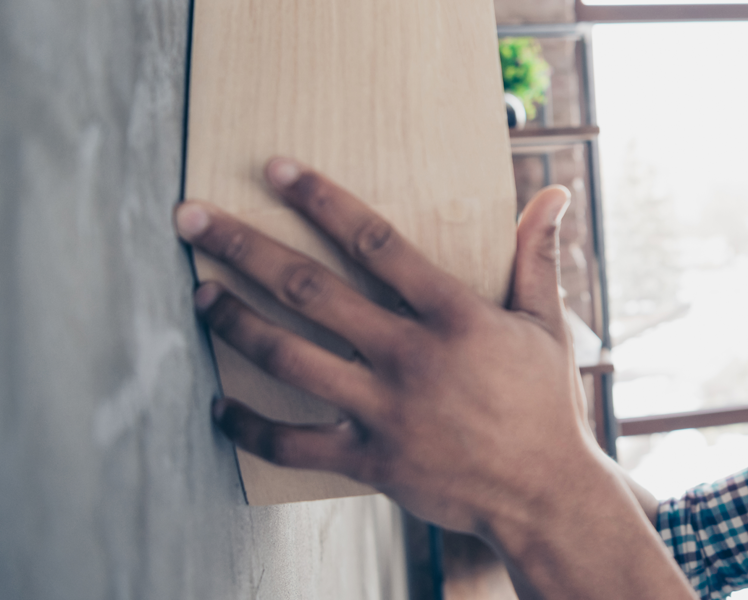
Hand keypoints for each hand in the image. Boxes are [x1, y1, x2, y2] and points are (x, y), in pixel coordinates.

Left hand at [176, 157, 692, 598]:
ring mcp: (384, 409)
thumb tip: (554, 194)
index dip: (322, 201)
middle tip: (194, 219)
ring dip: (236, 322)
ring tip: (200, 294)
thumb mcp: (547, 325)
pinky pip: (294, 441)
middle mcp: (409, 356)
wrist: (546, 493)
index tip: (277, 171)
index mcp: (453, 315)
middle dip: (245, 248)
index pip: (375, 242)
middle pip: (310, 290)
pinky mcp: (369, 459)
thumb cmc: (546, 406)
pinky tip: (220, 407)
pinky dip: (250, 426)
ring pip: (289, 356)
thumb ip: (536, 257)